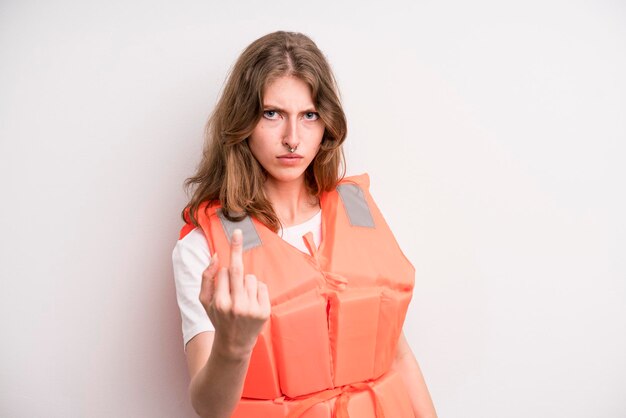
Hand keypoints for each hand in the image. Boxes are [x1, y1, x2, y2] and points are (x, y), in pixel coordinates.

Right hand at [199, 229, 270, 359]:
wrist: (234, 343)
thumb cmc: (218, 318)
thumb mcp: (204, 301)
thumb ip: (206, 277)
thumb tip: (216, 257)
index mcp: (219, 302)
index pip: (223, 272)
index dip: (224, 270)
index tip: (232, 236)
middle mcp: (235, 306)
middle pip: (238, 270)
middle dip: (236, 248)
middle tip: (238, 232)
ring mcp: (251, 309)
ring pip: (250, 278)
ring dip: (246, 282)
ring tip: (242, 298)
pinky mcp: (264, 311)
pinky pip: (261, 286)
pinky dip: (257, 290)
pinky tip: (251, 301)